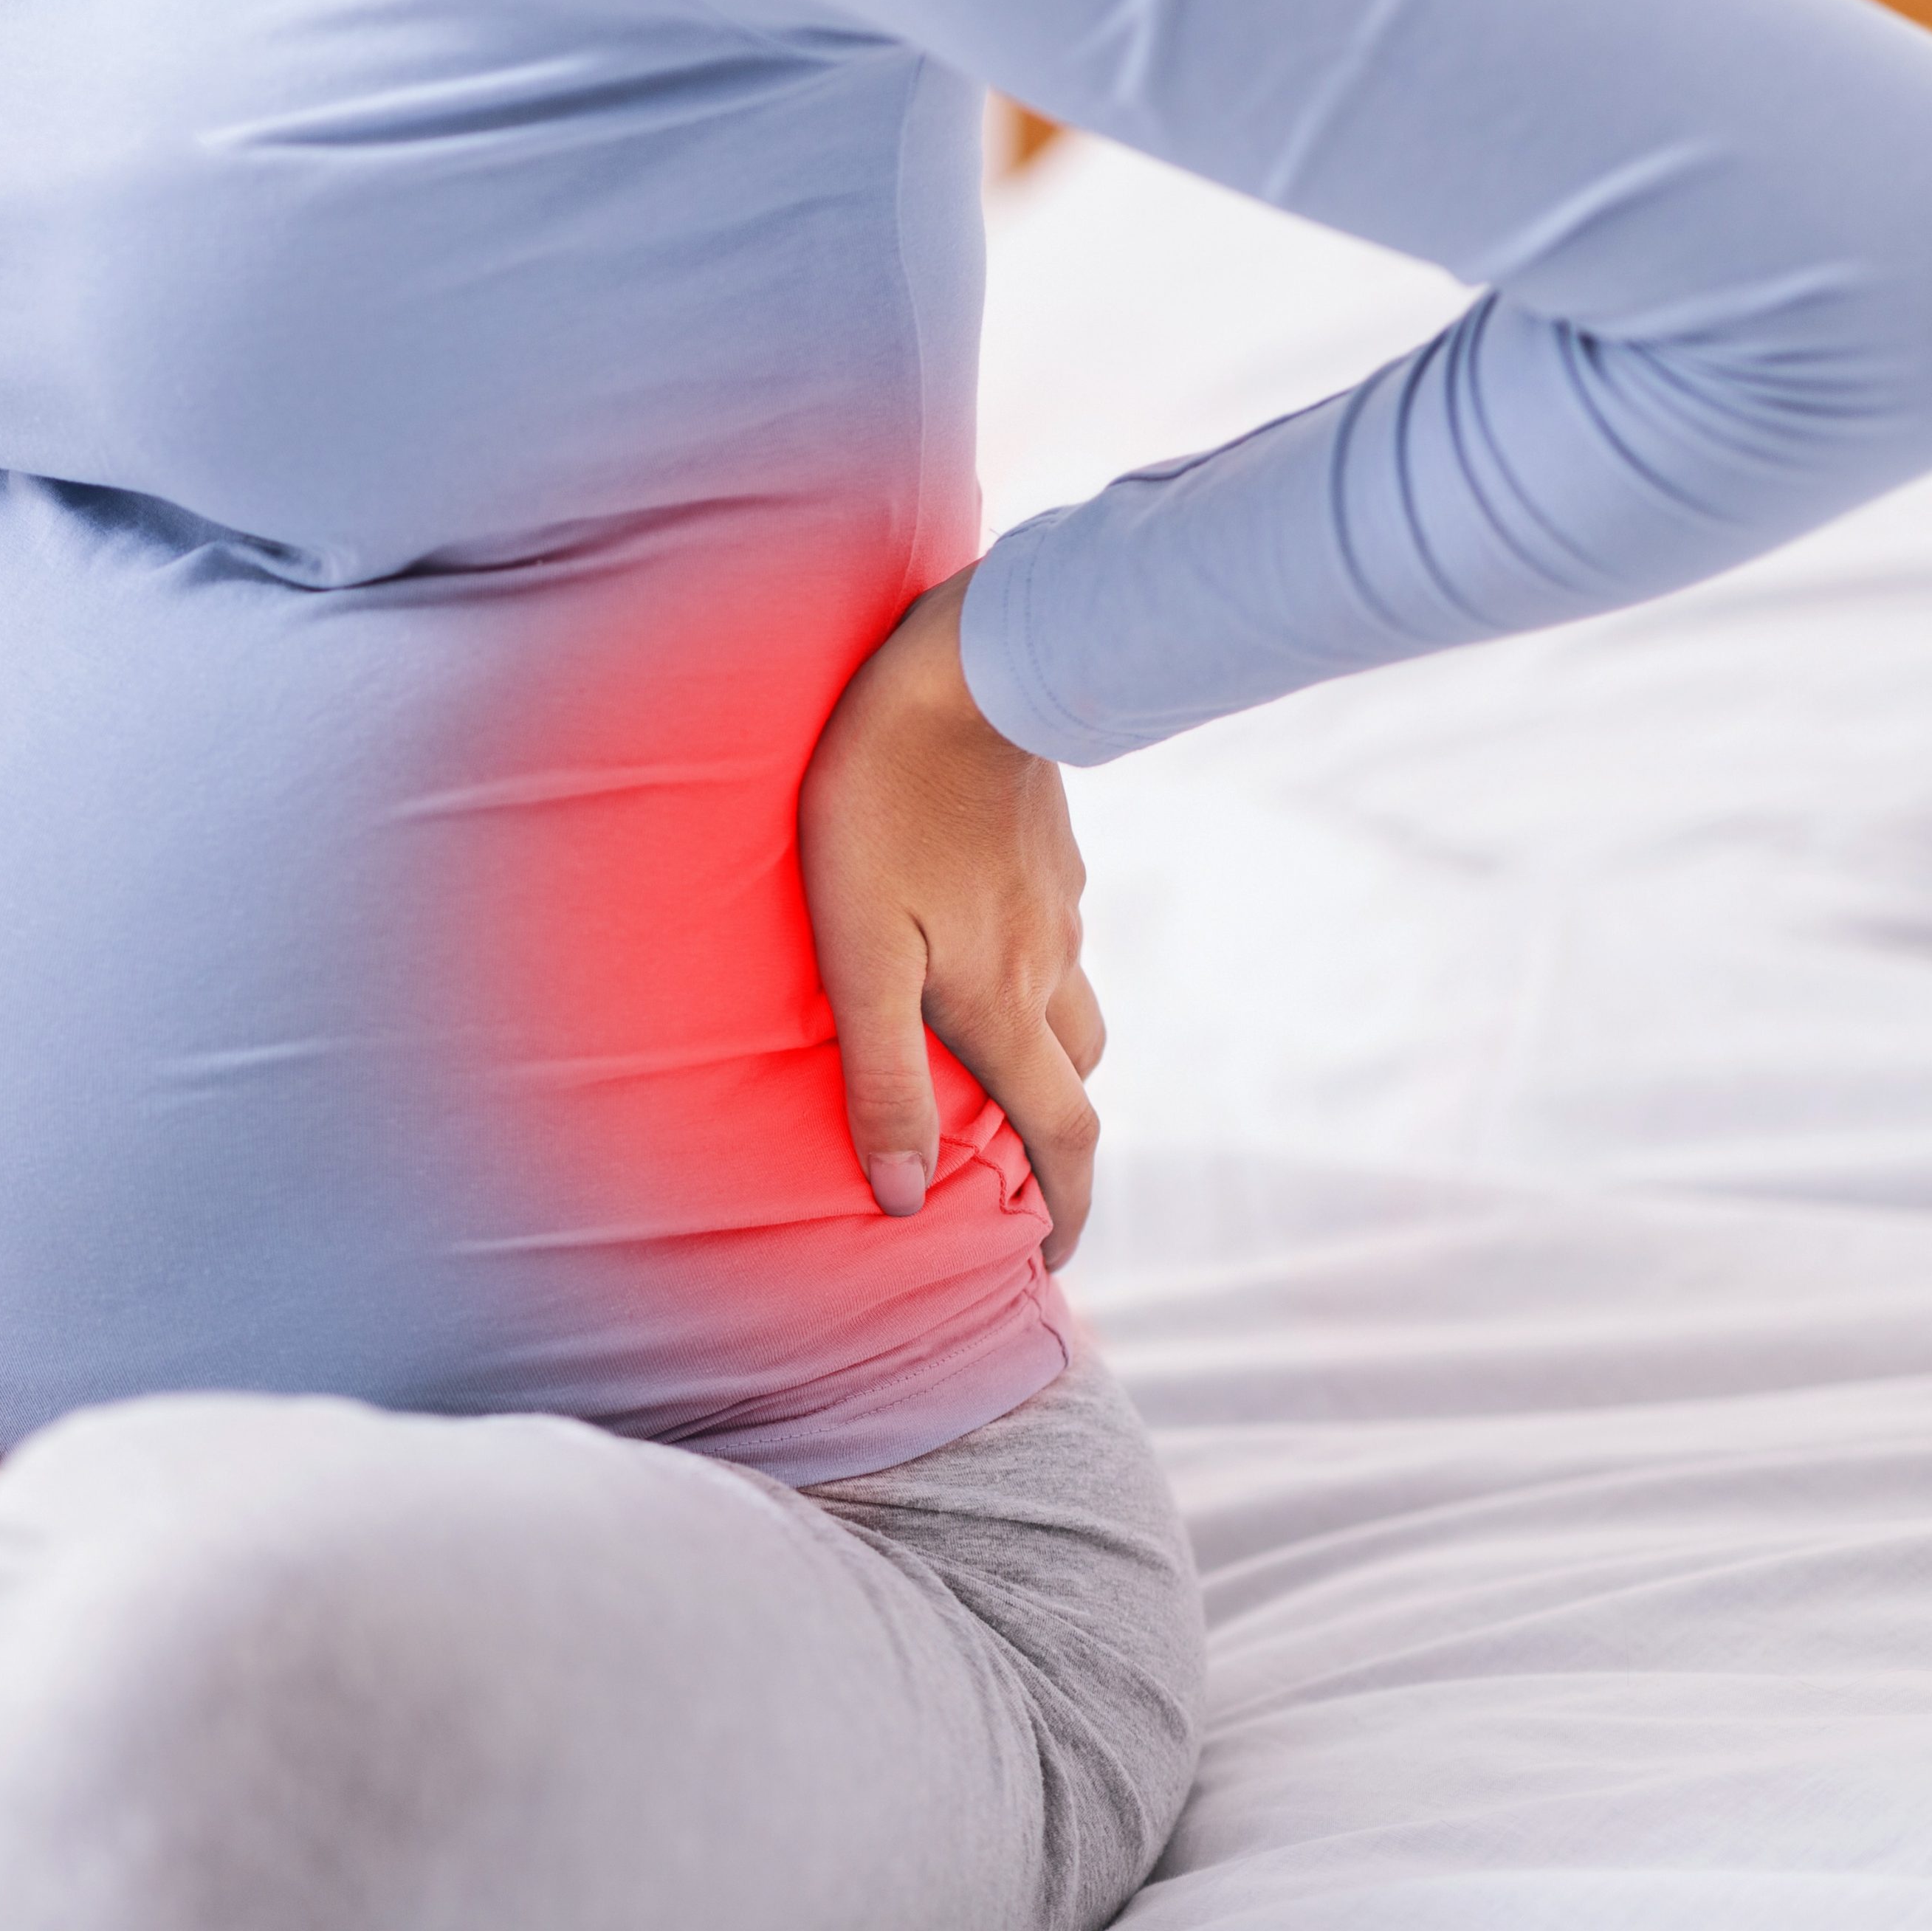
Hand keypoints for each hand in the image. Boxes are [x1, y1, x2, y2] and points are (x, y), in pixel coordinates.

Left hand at [799, 562, 1108, 1265]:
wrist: (967, 665)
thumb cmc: (882, 802)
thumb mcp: (858, 950)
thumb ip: (882, 1073)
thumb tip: (903, 1199)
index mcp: (1003, 1003)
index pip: (1060, 1138)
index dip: (1064, 1213)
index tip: (1050, 1265)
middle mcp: (1047, 962)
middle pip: (1073, 1075)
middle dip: (1056, 1137)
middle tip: (1018, 1173)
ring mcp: (1055, 898)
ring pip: (1069, 999)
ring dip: (1044, 1046)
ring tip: (992, 1065)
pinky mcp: (1047, 843)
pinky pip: (1051, 931)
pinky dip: (1030, 969)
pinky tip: (980, 942)